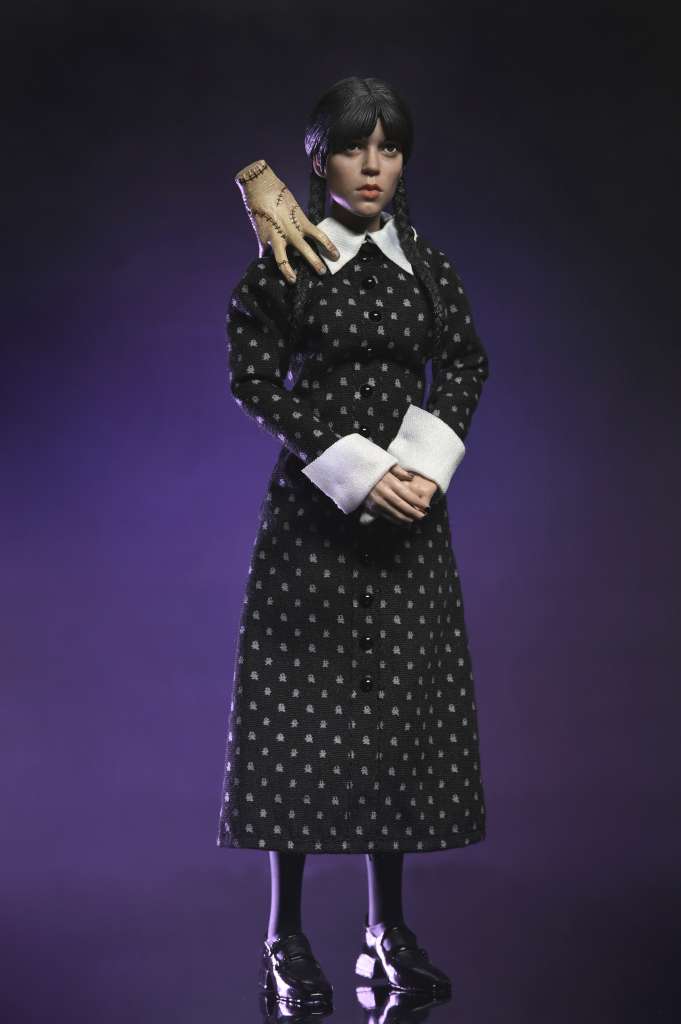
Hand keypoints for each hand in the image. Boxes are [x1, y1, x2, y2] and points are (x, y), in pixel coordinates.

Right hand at [234, 159, 339, 283]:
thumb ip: (297, 223)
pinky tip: (266, 264)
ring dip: (289, 272)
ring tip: (293, 280)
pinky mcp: (263, 238)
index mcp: (301, 222)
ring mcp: (277, 237)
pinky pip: (265, 253)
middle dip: (315, 264)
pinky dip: (266, 258)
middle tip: (321, 272)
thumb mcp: (294, 209)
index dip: (330, 248)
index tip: (336, 256)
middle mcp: (291, 232)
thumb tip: (299, 234)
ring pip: (283, 261)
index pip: (321, 237)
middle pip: (306, 252)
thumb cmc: (278, 194)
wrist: (260, 187)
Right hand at [363, 465, 434, 526]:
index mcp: (389, 481)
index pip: (406, 494)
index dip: (417, 501)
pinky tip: (404, 522)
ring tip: (415, 521)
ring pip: (395, 513)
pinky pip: (386, 516)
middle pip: (402, 505)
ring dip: (406, 519)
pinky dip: (396, 520)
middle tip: (423, 517)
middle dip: (414, 512)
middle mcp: (384, 492)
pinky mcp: (372, 507)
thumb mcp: (386, 465)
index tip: (426, 506)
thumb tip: (411, 478)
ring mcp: (377, 501)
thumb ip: (399, 471)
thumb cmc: (372, 469)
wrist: (353, 474)